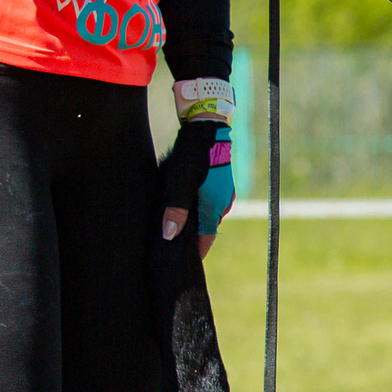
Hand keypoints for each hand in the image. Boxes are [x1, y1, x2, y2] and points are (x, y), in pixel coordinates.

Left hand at [158, 119, 230, 258]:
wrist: (207, 128)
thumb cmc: (192, 155)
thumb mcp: (179, 182)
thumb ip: (175, 209)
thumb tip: (169, 236)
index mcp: (213, 208)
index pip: (206, 240)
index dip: (196, 252)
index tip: (186, 263)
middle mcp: (221, 203)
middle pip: (206, 228)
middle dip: (193, 239)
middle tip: (176, 248)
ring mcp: (222, 192)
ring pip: (207, 214)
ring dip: (194, 222)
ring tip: (177, 228)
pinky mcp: (219, 183)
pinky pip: (208, 202)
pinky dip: (197, 208)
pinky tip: (185, 205)